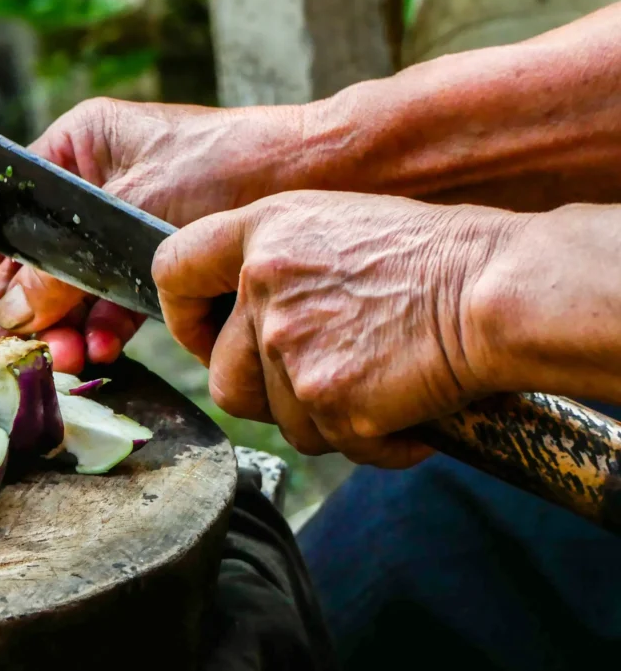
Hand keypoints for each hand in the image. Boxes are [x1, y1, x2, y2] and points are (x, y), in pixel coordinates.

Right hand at [0, 97, 308, 371]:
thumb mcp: (134, 212)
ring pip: (78, 284)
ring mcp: (127, 220)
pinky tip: (102, 351)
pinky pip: (117, 296)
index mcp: (78, 146)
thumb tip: (11, 316)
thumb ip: (66, 267)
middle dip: (28, 309)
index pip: (5, 207)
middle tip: (20, 352)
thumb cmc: (229, 166)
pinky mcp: (158, 254)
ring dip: (67, 325)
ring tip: (67, 361)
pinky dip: (107, 325)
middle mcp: (96, 182)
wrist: (320, 175)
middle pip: (39, 256)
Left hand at [152, 190, 520, 467]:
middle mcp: (263, 285)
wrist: (496, 290)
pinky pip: (330, 443)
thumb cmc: (433, 257)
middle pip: (222, 376)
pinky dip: (370, 441)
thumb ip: (278, 265)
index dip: (183, 316)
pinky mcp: (326, 396)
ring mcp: (289, 344)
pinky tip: (405, 412)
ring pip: (278, 419)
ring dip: (322, 418)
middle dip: (264, 395)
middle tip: (316, 383)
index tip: (206, 336)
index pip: (173, 271)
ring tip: (378, 385)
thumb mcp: (336, 227)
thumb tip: (244, 319)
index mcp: (264, 232)